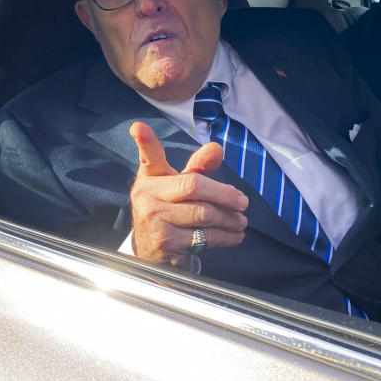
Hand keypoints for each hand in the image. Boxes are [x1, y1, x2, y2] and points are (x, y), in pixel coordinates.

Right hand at [128, 122, 248, 266]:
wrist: (152, 253)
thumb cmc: (169, 212)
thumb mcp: (179, 187)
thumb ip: (198, 168)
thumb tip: (216, 148)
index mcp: (149, 178)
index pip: (149, 157)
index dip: (145, 141)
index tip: (138, 127)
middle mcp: (146, 196)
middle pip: (193, 186)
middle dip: (224, 194)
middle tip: (242, 202)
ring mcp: (153, 220)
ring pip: (204, 213)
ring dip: (229, 218)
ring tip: (241, 221)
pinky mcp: (165, 243)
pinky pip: (204, 236)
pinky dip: (226, 236)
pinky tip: (234, 235)